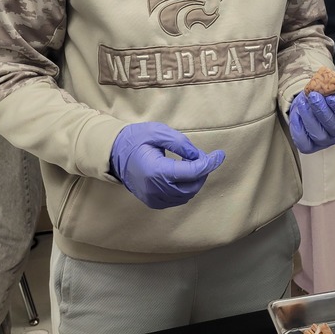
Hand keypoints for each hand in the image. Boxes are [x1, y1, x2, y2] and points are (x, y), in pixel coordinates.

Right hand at [109, 122, 224, 208]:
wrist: (114, 154)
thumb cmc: (136, 139)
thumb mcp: (158, 132)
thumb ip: (180, 143)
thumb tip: (198, 156)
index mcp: (157, 171)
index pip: (192, 172)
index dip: (209, 163)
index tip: (220, 155)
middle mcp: (156, 189)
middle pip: (192, 186)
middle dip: (203, 171)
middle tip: (202, 156)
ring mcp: (153, 198)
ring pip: (186, 195)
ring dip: (195, 180)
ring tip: (192, 164)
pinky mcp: (152, 202)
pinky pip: (177, 199)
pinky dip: (185, 188)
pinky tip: (183, 175)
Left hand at [289, 90, 334, 153]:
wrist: (311, 104)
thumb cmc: (324, 97)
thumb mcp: (329, 89)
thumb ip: (329, 88)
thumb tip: (324, 85)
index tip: (331, 97)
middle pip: (333, 127)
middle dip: (321, 110)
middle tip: (313, 96)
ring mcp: (325, 142)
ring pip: (318, 135)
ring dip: (308, 117)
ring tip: (302, 102)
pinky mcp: (310, 146)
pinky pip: (303, 142)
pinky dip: (298, 127)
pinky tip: (296, 113)